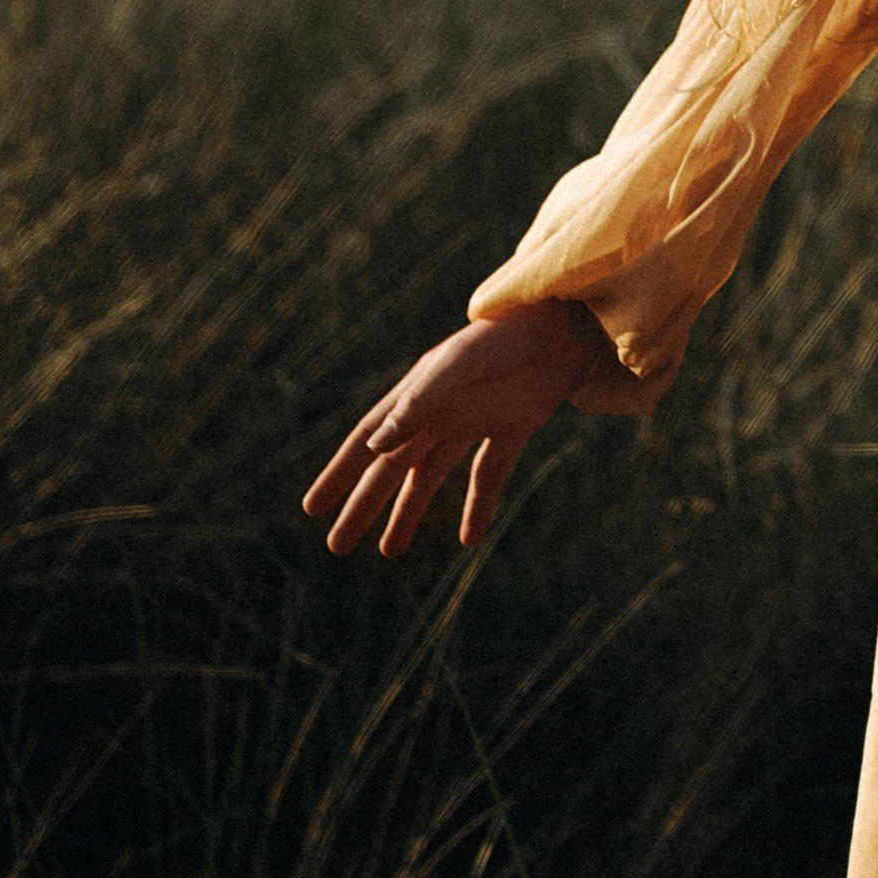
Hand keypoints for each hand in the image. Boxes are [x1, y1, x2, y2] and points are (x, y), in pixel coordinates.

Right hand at [302, 301, 612, 559]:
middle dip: (363, 505)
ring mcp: (475, 421)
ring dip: (408, 513)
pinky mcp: (512, 429)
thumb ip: (418, 403)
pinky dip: (477, 507)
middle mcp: (440, 411)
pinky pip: (487, 475)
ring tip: (388, 552)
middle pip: (392, 468)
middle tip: (337, 545)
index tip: (312, 507)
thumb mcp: (457, 366)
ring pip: (430, 478)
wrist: (565, 325)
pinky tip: (468, 540)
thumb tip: (375, 448)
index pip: (367, 440)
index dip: (340, 474)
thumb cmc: (505, 338)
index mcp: (418, 394)